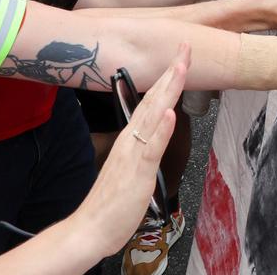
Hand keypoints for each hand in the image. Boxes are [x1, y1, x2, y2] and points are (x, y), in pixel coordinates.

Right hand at [66, 46, 184, 253]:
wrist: (91, 228)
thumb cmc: (112, 201)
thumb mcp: (132, 167)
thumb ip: (143, 147)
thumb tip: (154, 133)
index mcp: (132, 138)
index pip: (153, 100)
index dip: (168, 77)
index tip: (181, 56)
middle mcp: (131, 139)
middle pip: (154, 99)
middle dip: (172, 72)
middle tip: (185, 47)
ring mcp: (134, 153)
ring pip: (153, 115)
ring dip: (168, 90)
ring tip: (180, 67)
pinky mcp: (138, 172)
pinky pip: (151, 148)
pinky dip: (161, 130)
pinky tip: (168, 114)